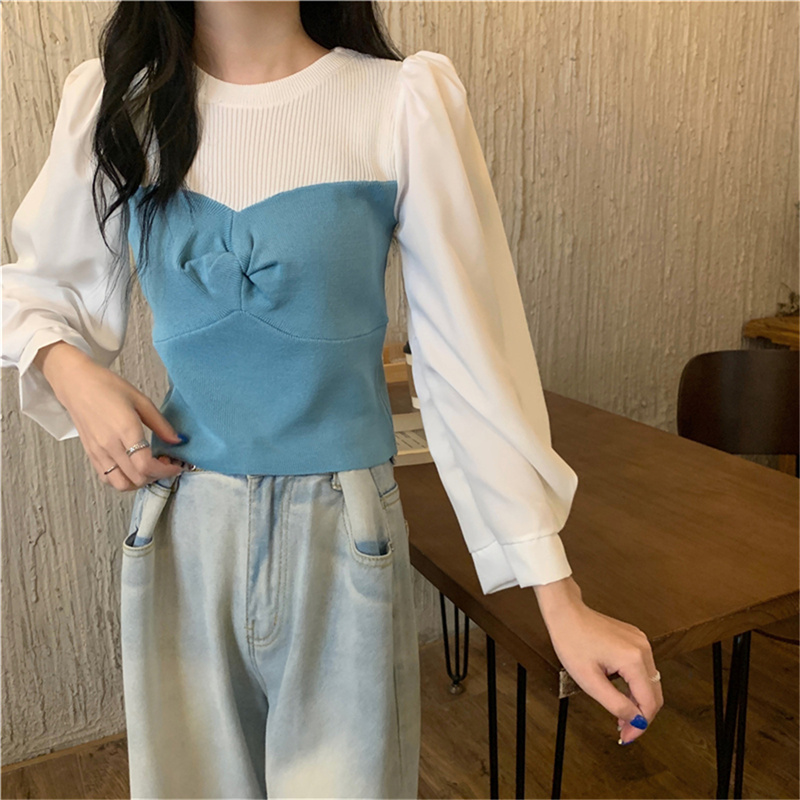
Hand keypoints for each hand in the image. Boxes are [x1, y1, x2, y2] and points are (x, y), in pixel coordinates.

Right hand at [37, 342, 189, 491]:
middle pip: (136, 478)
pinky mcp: (90, 454)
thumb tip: (177, 440)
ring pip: (121, 484)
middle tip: (164, 464)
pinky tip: (132, 466)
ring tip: (148, 467)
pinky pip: (107, 478)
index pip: (146, 465)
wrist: (76, 384)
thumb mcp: (141, 400)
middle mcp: (110, 445)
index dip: (165, 471)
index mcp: (125, 430)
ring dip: (139, 482)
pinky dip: (123, 479)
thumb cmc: (107, 387)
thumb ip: (161, 424)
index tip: (175, 466)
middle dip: (156, 476)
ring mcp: (98, 452)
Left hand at [537, 581, 663, 745]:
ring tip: (620, 714)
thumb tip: (635, 720)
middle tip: (624, 731)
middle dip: (641, 716)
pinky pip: (643, 669)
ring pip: (650, 682)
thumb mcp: (589, 680)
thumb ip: (615, 704)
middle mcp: (643, 649)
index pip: (649, 703)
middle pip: (654, 693)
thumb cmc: (572, 640)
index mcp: (634, 659)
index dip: (640, 725)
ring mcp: (641, 642)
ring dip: (638, 701)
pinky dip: (635, 685)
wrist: (566, 613)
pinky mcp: (635, 639)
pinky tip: (621, 693)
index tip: (627, 737)